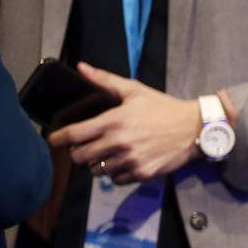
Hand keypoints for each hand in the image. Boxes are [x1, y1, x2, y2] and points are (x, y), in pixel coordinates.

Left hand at [46, 62, 201, 184]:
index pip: (75, 134)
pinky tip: (121, 164)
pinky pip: (116, 180)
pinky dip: (114, 174)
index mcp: (113, 121)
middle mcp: (119, 143)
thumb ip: (105, 80)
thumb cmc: (163, 108)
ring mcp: (131, 160)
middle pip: (81, 157)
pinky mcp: (142, 173)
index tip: (53, 140)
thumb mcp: (134, 90)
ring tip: (104, 156)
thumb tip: (81, 67)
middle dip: (78, 152)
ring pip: (97, 171)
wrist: (194, 128)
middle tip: (83, 148)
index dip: (58, 138)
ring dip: (96, 164)